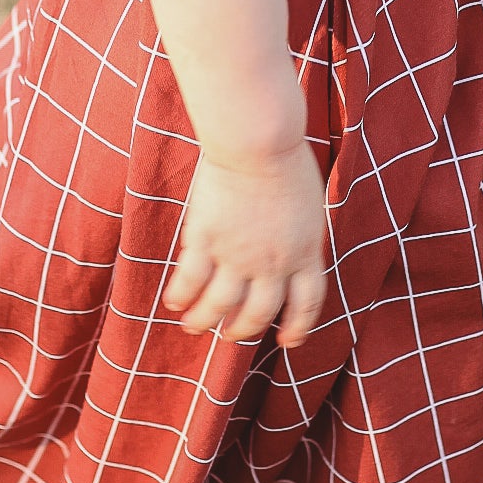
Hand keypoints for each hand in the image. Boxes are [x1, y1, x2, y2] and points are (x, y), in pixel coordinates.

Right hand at [163, 142, 328, 348]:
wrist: (258, 141)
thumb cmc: (286, 161)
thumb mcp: (308, 206)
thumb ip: (300, 236)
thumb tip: (292, 253)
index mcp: (306, 253)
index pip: (307, 304)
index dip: (298, 327)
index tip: (288, 341)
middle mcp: (273, 263)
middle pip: (259, 313)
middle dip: (244, 329)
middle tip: (231, 334)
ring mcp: (238, 255)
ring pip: (220, 305)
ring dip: (205, 321)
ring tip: (193, 326)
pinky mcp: (206, 240)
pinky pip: (190, 280)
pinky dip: (181, 296)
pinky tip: (173, 302)